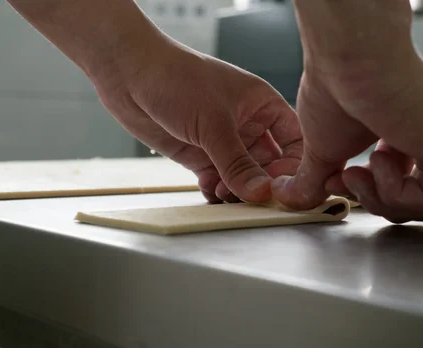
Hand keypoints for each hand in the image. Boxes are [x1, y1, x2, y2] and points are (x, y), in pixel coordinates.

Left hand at [92, 37, 301, 203]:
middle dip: (261, 183)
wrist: (128, 74)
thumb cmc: (175, 78)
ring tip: (224, 193)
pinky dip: (216, 191)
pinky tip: (210, 192)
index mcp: (262, 104)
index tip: (283, 185)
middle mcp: (247, 124)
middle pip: (270, 164)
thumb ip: (237, 162)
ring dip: (237, 190)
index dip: (294, 165)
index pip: (294, 140)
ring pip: (243, 176)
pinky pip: (218, 181)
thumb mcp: (213, 122)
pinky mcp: (200, 155)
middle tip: (252, 198)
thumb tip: (261, 193)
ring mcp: (223, 141)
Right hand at [274, 0, 422, 221]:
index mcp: (411, 131)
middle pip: (412, 199)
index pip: (400, 184)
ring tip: (360, 168)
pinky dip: (397, 192)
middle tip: (345, 180)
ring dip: (379, 196)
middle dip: (370, 198)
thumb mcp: (324, 148)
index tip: (334, 182)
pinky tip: (379, 159)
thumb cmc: (337, 89)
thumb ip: (317, 177)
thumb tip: (292, 198)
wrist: (352, 61)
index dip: (365, 192)